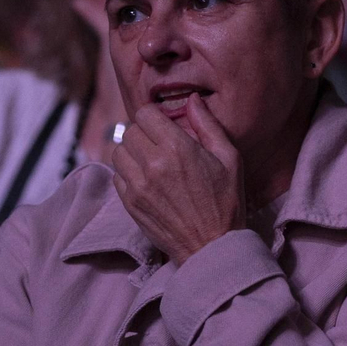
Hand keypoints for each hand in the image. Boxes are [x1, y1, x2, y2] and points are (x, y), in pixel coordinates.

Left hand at [112, 94, 244, 265]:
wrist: (212, 246)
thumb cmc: (226, 202)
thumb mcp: (229, 158)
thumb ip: (207, 124)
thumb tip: (191, 99)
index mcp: (177, 148)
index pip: (145, 114)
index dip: (155, 117)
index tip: (164, 126)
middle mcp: (153, 164)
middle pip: (130, 131)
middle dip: (144, 133)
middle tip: (160, 145)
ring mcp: (138, 185)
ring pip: (119, 152)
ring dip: (132, 152)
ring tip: (151, 162)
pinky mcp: (130, 203)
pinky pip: (117, 175)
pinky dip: (128, 173)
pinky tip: (146, 180)